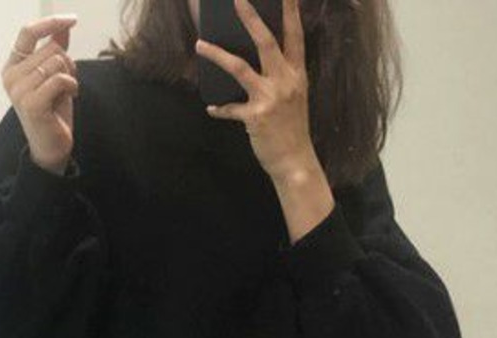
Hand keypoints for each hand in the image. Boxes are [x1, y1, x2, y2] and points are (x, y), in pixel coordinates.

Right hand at [2, 15, 81, 173]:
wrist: (52, 148)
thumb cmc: (53, 113)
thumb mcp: (55, 77)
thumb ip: (56, 51)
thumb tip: (64, 26)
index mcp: (12, 67)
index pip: (28, 32)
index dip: (50, 23)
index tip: (71, 19)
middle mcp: (11, 76)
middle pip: (50, 48)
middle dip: (67, 62)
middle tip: (68, 82)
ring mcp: (19, 90)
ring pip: (57, 62)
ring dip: (71, 76)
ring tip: (67, 92)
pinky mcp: (32, 103)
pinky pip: (60, 78)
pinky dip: (72, 86)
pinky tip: (71, 97)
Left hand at [195, 0, 317, 184]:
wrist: (295, 162)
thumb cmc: (293, 129)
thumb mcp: (295, 96)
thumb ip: (281, 75)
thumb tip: (257, 58)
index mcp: (297, 74)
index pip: (295, 36)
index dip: (290, 11)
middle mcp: (285, 82)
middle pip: (266, 42)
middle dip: (250, 18)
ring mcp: (269, 98)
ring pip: (239, 68)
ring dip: (217, 54)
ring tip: (199, 44)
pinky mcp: (255, 117)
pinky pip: (230, 108)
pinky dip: (219, 108)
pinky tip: (211, 108)